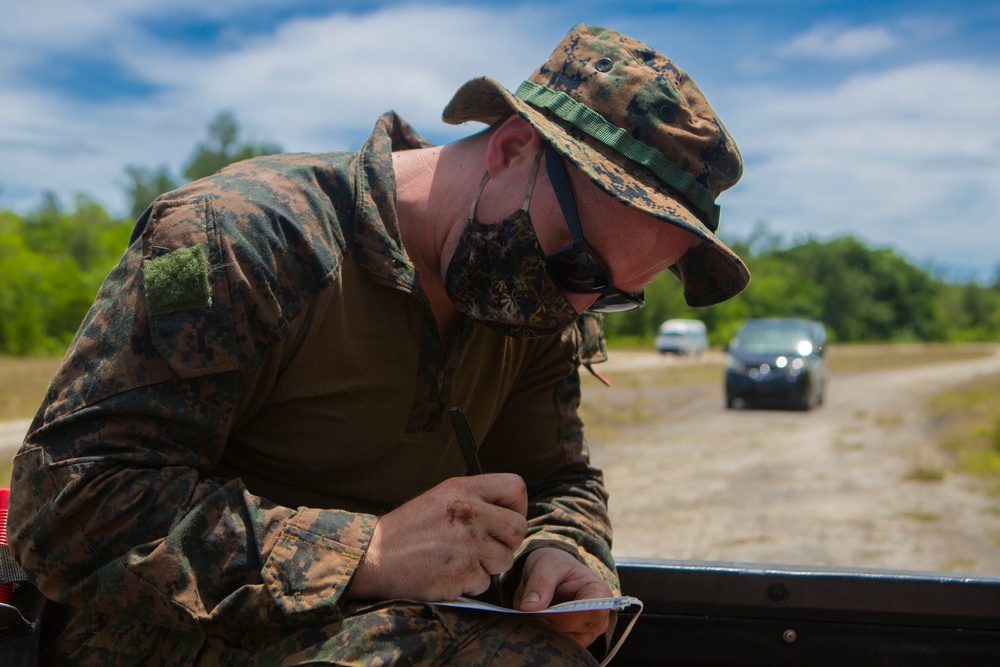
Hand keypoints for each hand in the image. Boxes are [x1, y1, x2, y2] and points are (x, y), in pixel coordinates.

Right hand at [348, 474, 527, 600]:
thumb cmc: (407, 529)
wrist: (373, 557)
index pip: (515, 486)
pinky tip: (448, 575)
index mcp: (463, 489)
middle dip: (507, 543)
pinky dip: (470, 584)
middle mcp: (469, 513)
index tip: (505, 518)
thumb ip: (473, 500)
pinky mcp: (462, 573)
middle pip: (518, 528)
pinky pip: (485, 583)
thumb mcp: (439, 498)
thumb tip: (507, 510)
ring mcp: (468, 544)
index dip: (518, 506)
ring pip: (504, 560)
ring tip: (460, 561)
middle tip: (486, 548)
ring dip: (488, 567)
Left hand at [513, 547, 612, 647]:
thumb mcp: (546, 564)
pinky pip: (560, 646)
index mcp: (598, 592)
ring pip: (570, 644)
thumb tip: (530, 607)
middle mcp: (597, 616)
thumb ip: (540, 582)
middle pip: (582, 632)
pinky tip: (534, 625)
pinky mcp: (572, 639)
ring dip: (548, 634)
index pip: (593, 611)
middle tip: (532, 615)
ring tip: (533, 618)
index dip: (568, 616)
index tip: (543, 612)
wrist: (546, 573)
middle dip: (554, 626)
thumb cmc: (553, 564)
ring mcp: (586, 630)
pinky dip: (545, 639)